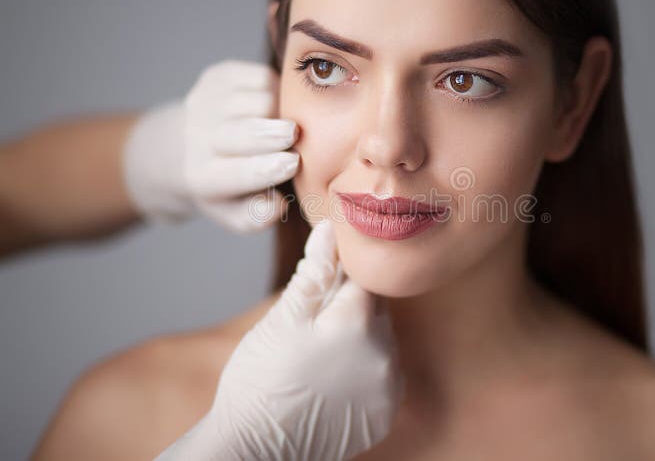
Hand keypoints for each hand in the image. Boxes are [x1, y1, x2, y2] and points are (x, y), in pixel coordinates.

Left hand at [123, 59, 297, 231]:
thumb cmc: (223, 185)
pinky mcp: (218, 76)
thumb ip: (255, 216)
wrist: (181, 146)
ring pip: (258, 100)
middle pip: (241, 131)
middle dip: (270, 132)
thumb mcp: (234, 212)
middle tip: (296, 134)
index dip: (266, 168)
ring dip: (281, 112)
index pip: (237, 174)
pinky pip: (261, 78)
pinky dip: (278, 90)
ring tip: (288, 125)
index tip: (293, 163)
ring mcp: (206, 101)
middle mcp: (198, 136)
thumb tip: (278, 206)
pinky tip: (277, 105)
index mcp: (203, 176)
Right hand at [156, 219, 403, 459]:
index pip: (364, 278)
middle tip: (313, 327)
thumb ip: (314, 272)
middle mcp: (385, 355)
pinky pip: (384, 378)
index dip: (340, 277)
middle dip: (350, 308)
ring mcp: (388, 390)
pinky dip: (366, 372)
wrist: (253, 449)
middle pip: (376, 311)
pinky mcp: (384, 416)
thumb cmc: (260, 379)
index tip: (320, 289)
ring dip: (361, 340)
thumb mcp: (283, 319)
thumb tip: (330, 230)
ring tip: (321, 357)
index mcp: (359, 324)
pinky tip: (334, 380)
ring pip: (382, 343)